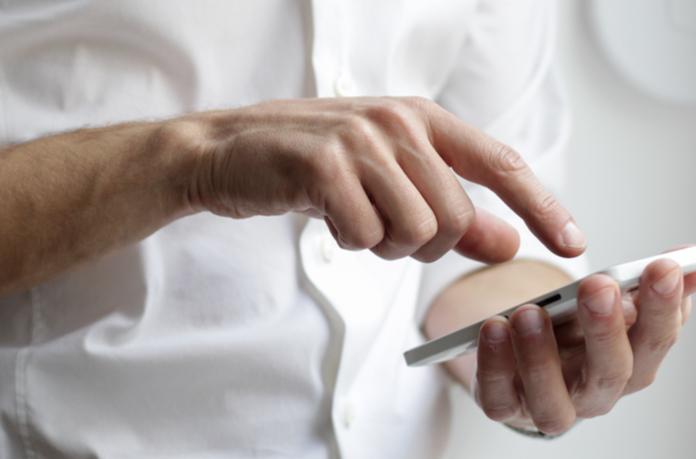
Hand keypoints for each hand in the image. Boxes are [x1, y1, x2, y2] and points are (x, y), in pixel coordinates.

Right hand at [174, 97, 585, 261]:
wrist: (230, 152)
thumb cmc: (313, 166)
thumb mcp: (389, 182)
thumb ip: (452, 212)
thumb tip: (508, 243)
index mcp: (422, 119)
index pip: (501, 164)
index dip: (542, 206)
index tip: (572, 243)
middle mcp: (399, 122)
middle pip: (454, 217)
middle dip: (423, 244)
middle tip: (382, 227)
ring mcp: (361, 140)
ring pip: (415, 231)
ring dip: (383, 244)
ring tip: (352, 217)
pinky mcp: (324, 165)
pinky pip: (365, 236)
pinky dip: (349, 242)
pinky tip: (326, 215)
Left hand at [473, 255, 695, 434]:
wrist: (519, 359)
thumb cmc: (568, 332)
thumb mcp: (601, 305)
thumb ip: (638, 288)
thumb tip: (682, 260)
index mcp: (630, 364)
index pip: (655, 340)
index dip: (663, 307)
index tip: (662, 267)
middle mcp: (595, 393)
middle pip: (611, 372)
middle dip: (607, 328)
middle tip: (598, 286)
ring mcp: (549, 406)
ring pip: (553, 397)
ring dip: (542, 355)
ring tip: (529, 312)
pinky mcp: (505, 407)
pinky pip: (498, 396)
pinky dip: (494, 364)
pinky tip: (493, 328)